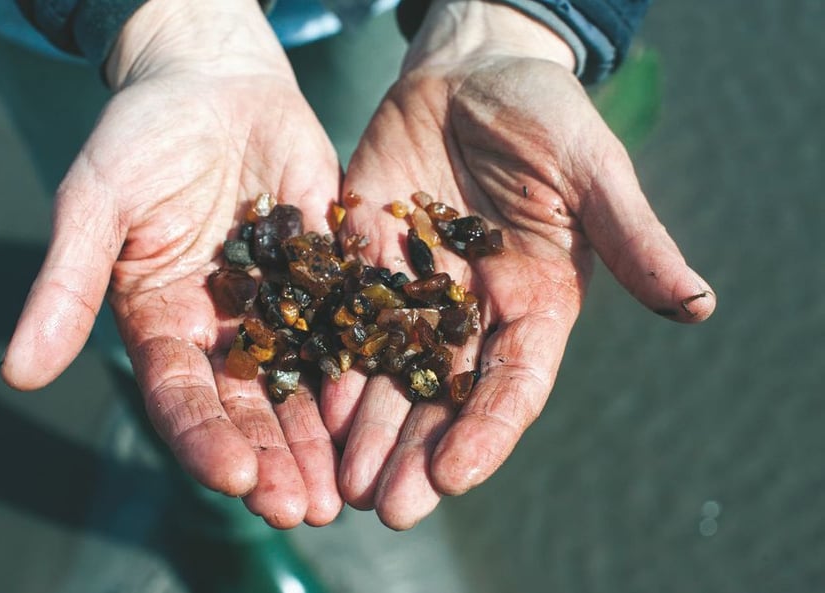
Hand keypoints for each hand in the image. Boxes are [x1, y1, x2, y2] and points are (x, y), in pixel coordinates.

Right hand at [1, 0, 342, 527]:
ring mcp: (280, 305)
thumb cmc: (141, 135)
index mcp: (163, 322)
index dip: (206, 438)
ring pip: (303, 381)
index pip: (181, 397)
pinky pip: (350, 322)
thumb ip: (65, 287)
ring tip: (347, 486)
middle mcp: (223, 328)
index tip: (237, 477)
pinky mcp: (328, 274)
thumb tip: (18, 373)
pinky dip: (366, 363)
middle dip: (276, 458)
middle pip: (249, 407)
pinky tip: (389, 400)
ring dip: (323, 435)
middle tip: (305, 506)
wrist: (213, 81)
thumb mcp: (96, 204)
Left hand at [322, 0, 715, 528]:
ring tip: (341, 483)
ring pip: (390, 371)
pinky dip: (332, 360)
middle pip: (444, 395)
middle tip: (385, 506)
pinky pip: (346, 320)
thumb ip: (633, 237)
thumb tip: (700, 304)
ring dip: (367, 428)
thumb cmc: (544, 114)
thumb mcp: (592, 170)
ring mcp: (415, 290)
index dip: (486, 432)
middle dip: (414, 452)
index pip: (513, 383)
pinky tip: (312, 401)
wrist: (469, 75)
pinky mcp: (366, 261)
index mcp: (535, 303)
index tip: (452, 478)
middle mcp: (472, 311)